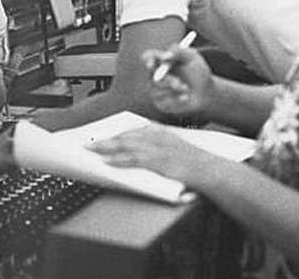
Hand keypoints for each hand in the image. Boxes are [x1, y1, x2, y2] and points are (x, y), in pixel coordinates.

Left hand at [87, 125, 212, 185]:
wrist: (211, 169)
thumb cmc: (195, 161)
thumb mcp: (175, 146)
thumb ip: (157, 145)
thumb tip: (139, 151)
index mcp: (160, 131)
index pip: (132, 129)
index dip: (115, 133)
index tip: (102, 135)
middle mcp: (157, 136)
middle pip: (125, 136)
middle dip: (105, 139)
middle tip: (88, 142)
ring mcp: (157, 148)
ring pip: (125, 146)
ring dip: (106, 148)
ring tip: (91, 151)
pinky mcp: (158, 161)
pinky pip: (133, 160)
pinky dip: (118, 160)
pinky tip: (108, 162)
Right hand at [142, 46, 214, 117]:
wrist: (206, 93)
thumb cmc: (198, 72)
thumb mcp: (193, 58)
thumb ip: (179, 51)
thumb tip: (165, 55)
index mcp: (160, 61)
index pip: (147, 57)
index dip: (149, 59)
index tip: (155, 63)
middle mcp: (155, 75)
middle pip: (151, 76)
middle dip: (167, 80)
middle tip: (179, 83)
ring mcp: (156, 90)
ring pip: (157, 90)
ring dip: (174, 90)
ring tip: (185, 88)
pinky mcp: (160, 103)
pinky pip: (164, 102)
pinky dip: (177, 100)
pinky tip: (185, 97)